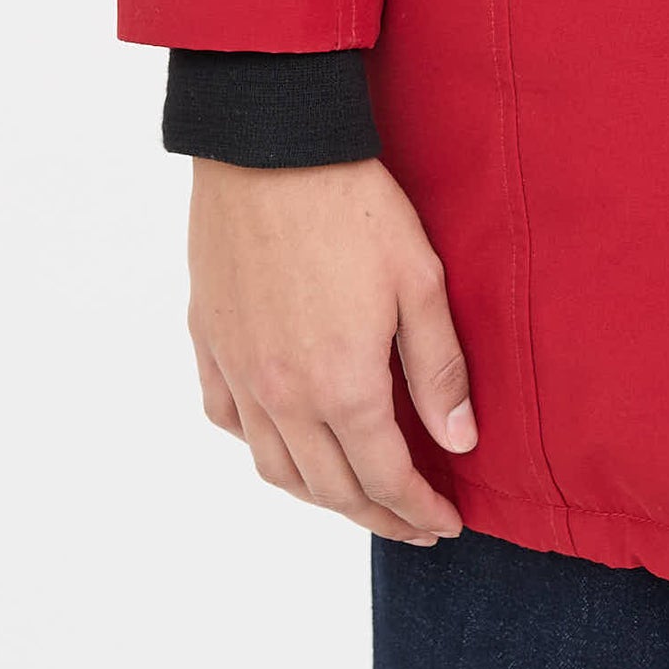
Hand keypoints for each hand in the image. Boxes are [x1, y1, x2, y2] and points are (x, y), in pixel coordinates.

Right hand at [187, 157, 476, 543]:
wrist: (271, 144)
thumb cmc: (354, 203)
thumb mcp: (420, 280)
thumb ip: (439, 370)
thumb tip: (459, 443)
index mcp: (343, 385)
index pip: (385, 478)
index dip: (418, 511)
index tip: (445, 524)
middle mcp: (283, 396)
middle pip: (330, 488)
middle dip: (377, 516)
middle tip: (412, 524)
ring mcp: (239, 371)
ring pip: (275, 468)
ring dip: (318, 495)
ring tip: (355, 496)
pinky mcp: (209, 341)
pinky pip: (228, 420)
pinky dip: (259, 446)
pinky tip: (284, 441)